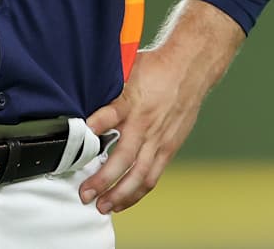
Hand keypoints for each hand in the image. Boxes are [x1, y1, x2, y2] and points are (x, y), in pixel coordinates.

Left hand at [81, 0, 243, 213]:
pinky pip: (153, 175)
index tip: (81, 136)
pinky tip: (123, 202)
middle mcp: (147, 123)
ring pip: (140, 175)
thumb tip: (82, 97)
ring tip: (103, 207)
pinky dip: (137, 192)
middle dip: (103, 179)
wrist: (191, 66)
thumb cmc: (157, 67)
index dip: (96, 126)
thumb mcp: (129, 67)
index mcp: (134, 101)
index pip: (111, 115)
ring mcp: (160, 138)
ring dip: (120, 194)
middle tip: (85, 194)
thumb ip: (108, 89)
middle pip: (124, 158)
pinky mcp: (170, 147)